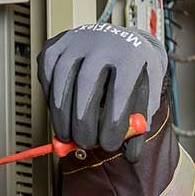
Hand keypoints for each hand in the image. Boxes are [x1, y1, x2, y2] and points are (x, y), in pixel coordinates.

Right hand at [37, 23, 167, 160]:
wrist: (121, 42)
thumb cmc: (134, 73)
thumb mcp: (147, 95)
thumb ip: (139, 125)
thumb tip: (130, 154)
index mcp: (130, 54)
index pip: (120, 90)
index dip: (112, 122)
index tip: (108, 144)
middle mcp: (102, 42)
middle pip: (87, 84)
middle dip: (83, 122)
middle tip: (86, 144)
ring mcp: (76, 41)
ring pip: (61, 80)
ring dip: (62, 115)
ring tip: (68, 136)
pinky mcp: (55, 45)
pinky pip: (47, 75)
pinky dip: (51, 98)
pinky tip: (62, 111)